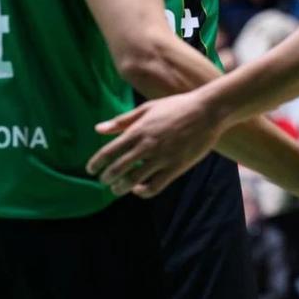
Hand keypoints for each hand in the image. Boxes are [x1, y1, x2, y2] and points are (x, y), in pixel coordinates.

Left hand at [87, 90, 226, 196]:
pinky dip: (143, 192)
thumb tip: (98, 129)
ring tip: (117, 188)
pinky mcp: (176, 167)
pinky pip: (154, 187)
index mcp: (138, 130)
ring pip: (134, 180)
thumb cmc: (176, 106)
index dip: (97, 163)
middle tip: (103, 180)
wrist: (207, 111)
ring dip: (121, 187)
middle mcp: (147, 145)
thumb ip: (122, 121)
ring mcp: (162, 157)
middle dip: (106, 177)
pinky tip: (139, 189)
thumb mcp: (147, 108)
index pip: (109, 151)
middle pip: (118, 168)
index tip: (90, 170)